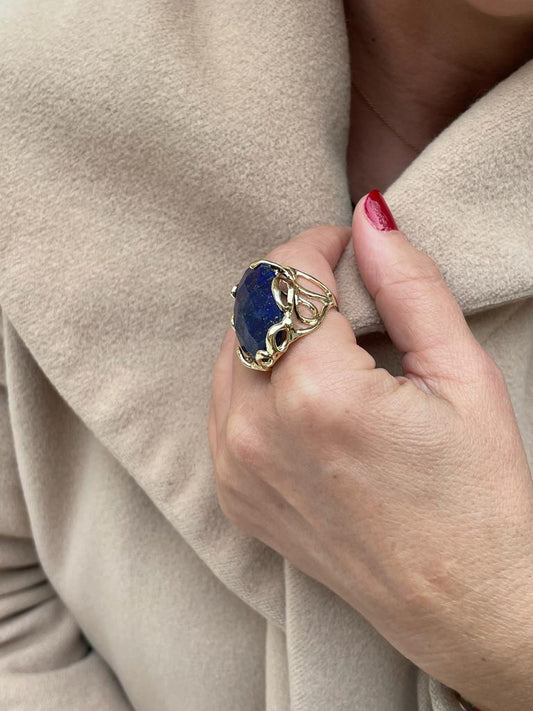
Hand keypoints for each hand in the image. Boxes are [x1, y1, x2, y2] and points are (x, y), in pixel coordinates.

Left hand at [208, 191, 532, 710]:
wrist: (460, 604)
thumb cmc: (476, 496)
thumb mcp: (463, 376)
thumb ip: (411, 287)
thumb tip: (369, 218)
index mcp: (320, 396)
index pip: (284, 276)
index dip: (316, 246)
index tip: (346, 247)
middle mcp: (258, 432)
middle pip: (249, 309)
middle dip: (294, 288)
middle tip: (348, 300)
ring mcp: (237, 467)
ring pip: (231, 352)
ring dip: (274, 332)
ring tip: (334, 350)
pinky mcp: (234, 492)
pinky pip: (226, 404)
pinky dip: (259, 379)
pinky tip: (310, 396)